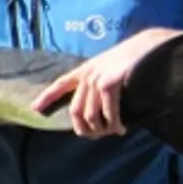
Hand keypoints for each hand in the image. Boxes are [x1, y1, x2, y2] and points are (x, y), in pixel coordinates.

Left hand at [29, 27, 182, 138]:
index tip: (34, 108)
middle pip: (75, 111)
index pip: (59, 84)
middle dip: (85, 129)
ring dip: (103, 129)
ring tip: (114, 131)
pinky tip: (122, 128)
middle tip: (99, 136)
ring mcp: (96, 79)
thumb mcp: (108, 68)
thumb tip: (96, 113)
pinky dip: (115, 124)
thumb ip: (98, 85)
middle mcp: (86, 75)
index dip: (46, 97)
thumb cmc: (132, 61)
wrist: (148, 47)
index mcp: (84, 70)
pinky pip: (107, 113)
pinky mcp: (108, 84)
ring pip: (91, 116)